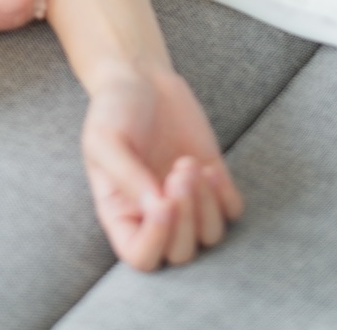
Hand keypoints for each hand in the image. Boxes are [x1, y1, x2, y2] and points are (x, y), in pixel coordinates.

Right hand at [82, 66, 243, 270]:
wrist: (140, 79)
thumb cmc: (113, 110)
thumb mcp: (105, 140)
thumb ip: (126, 176)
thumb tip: (157, 208)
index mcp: (121, 214)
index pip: (140, 257)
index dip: (155, 241)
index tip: (162, 203)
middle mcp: (155, 215)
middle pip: (180, 253)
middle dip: (186, 217)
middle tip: (178, 173)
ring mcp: (187, 201)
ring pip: (210, 236)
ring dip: (206, 205)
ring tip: (188, 165)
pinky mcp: (213, 181)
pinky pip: (232, 211)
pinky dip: (225, 195)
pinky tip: (207, 166)